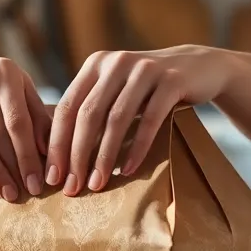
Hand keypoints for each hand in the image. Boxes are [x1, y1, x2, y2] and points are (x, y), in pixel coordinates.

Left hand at [45, 46, 229, 195]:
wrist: (198, 67)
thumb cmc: (148, 89)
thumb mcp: (116, 89)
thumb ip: (90, 108)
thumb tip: (57, 156)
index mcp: (95, 65)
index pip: (67, 107)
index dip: (57, 143)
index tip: (52, 176)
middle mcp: (116, 62)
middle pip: (88, 114)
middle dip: (76, 155)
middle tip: (72, 187)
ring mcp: (144, 69)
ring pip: (116, 118)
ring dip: (104, 156)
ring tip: (98, 184)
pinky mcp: (171, 81)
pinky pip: (150, 120)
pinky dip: (137, 148)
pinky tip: (127, 170)